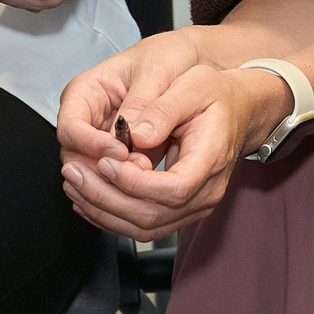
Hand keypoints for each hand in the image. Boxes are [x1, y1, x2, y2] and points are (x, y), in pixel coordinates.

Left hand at [55, 35, 289, 241]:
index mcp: (211, 161)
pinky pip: (142, 225)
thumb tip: (136, 133)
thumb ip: (165, 108)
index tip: (105, 161)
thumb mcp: (194, 85)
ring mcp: (193, 207)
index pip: (173, 189)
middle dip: (106, 198)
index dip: (134, 182)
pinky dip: (110, 215)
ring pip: (143, 228)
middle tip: (74, 173)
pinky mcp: (179, 210)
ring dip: (102, 210)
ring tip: (73, 184)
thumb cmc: (217, 95)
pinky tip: (87, 196)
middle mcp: (205, 193)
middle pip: (152, 217)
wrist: (239, 110)